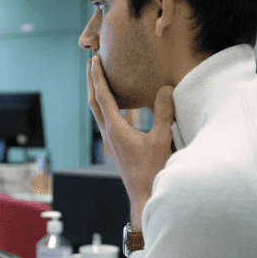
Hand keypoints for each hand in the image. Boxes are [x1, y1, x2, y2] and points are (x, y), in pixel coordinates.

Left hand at [88, 55, 174, 230]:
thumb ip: (163, 114)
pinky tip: (114, 106)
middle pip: (94, 102)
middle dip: (92, 81)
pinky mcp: (117, 147)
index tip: (94, 60)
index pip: (103, 96)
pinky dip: (105, 106)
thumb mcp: (161, 140)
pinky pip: (106, 120)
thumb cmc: (152, 172)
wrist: (144, 197)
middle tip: (91, 63)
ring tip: (99, 79)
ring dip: (97, 93)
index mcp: (116, 129)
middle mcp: (109, 134)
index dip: (98, 76)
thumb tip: (166, 89)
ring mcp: (111, 142)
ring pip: (98, 112)